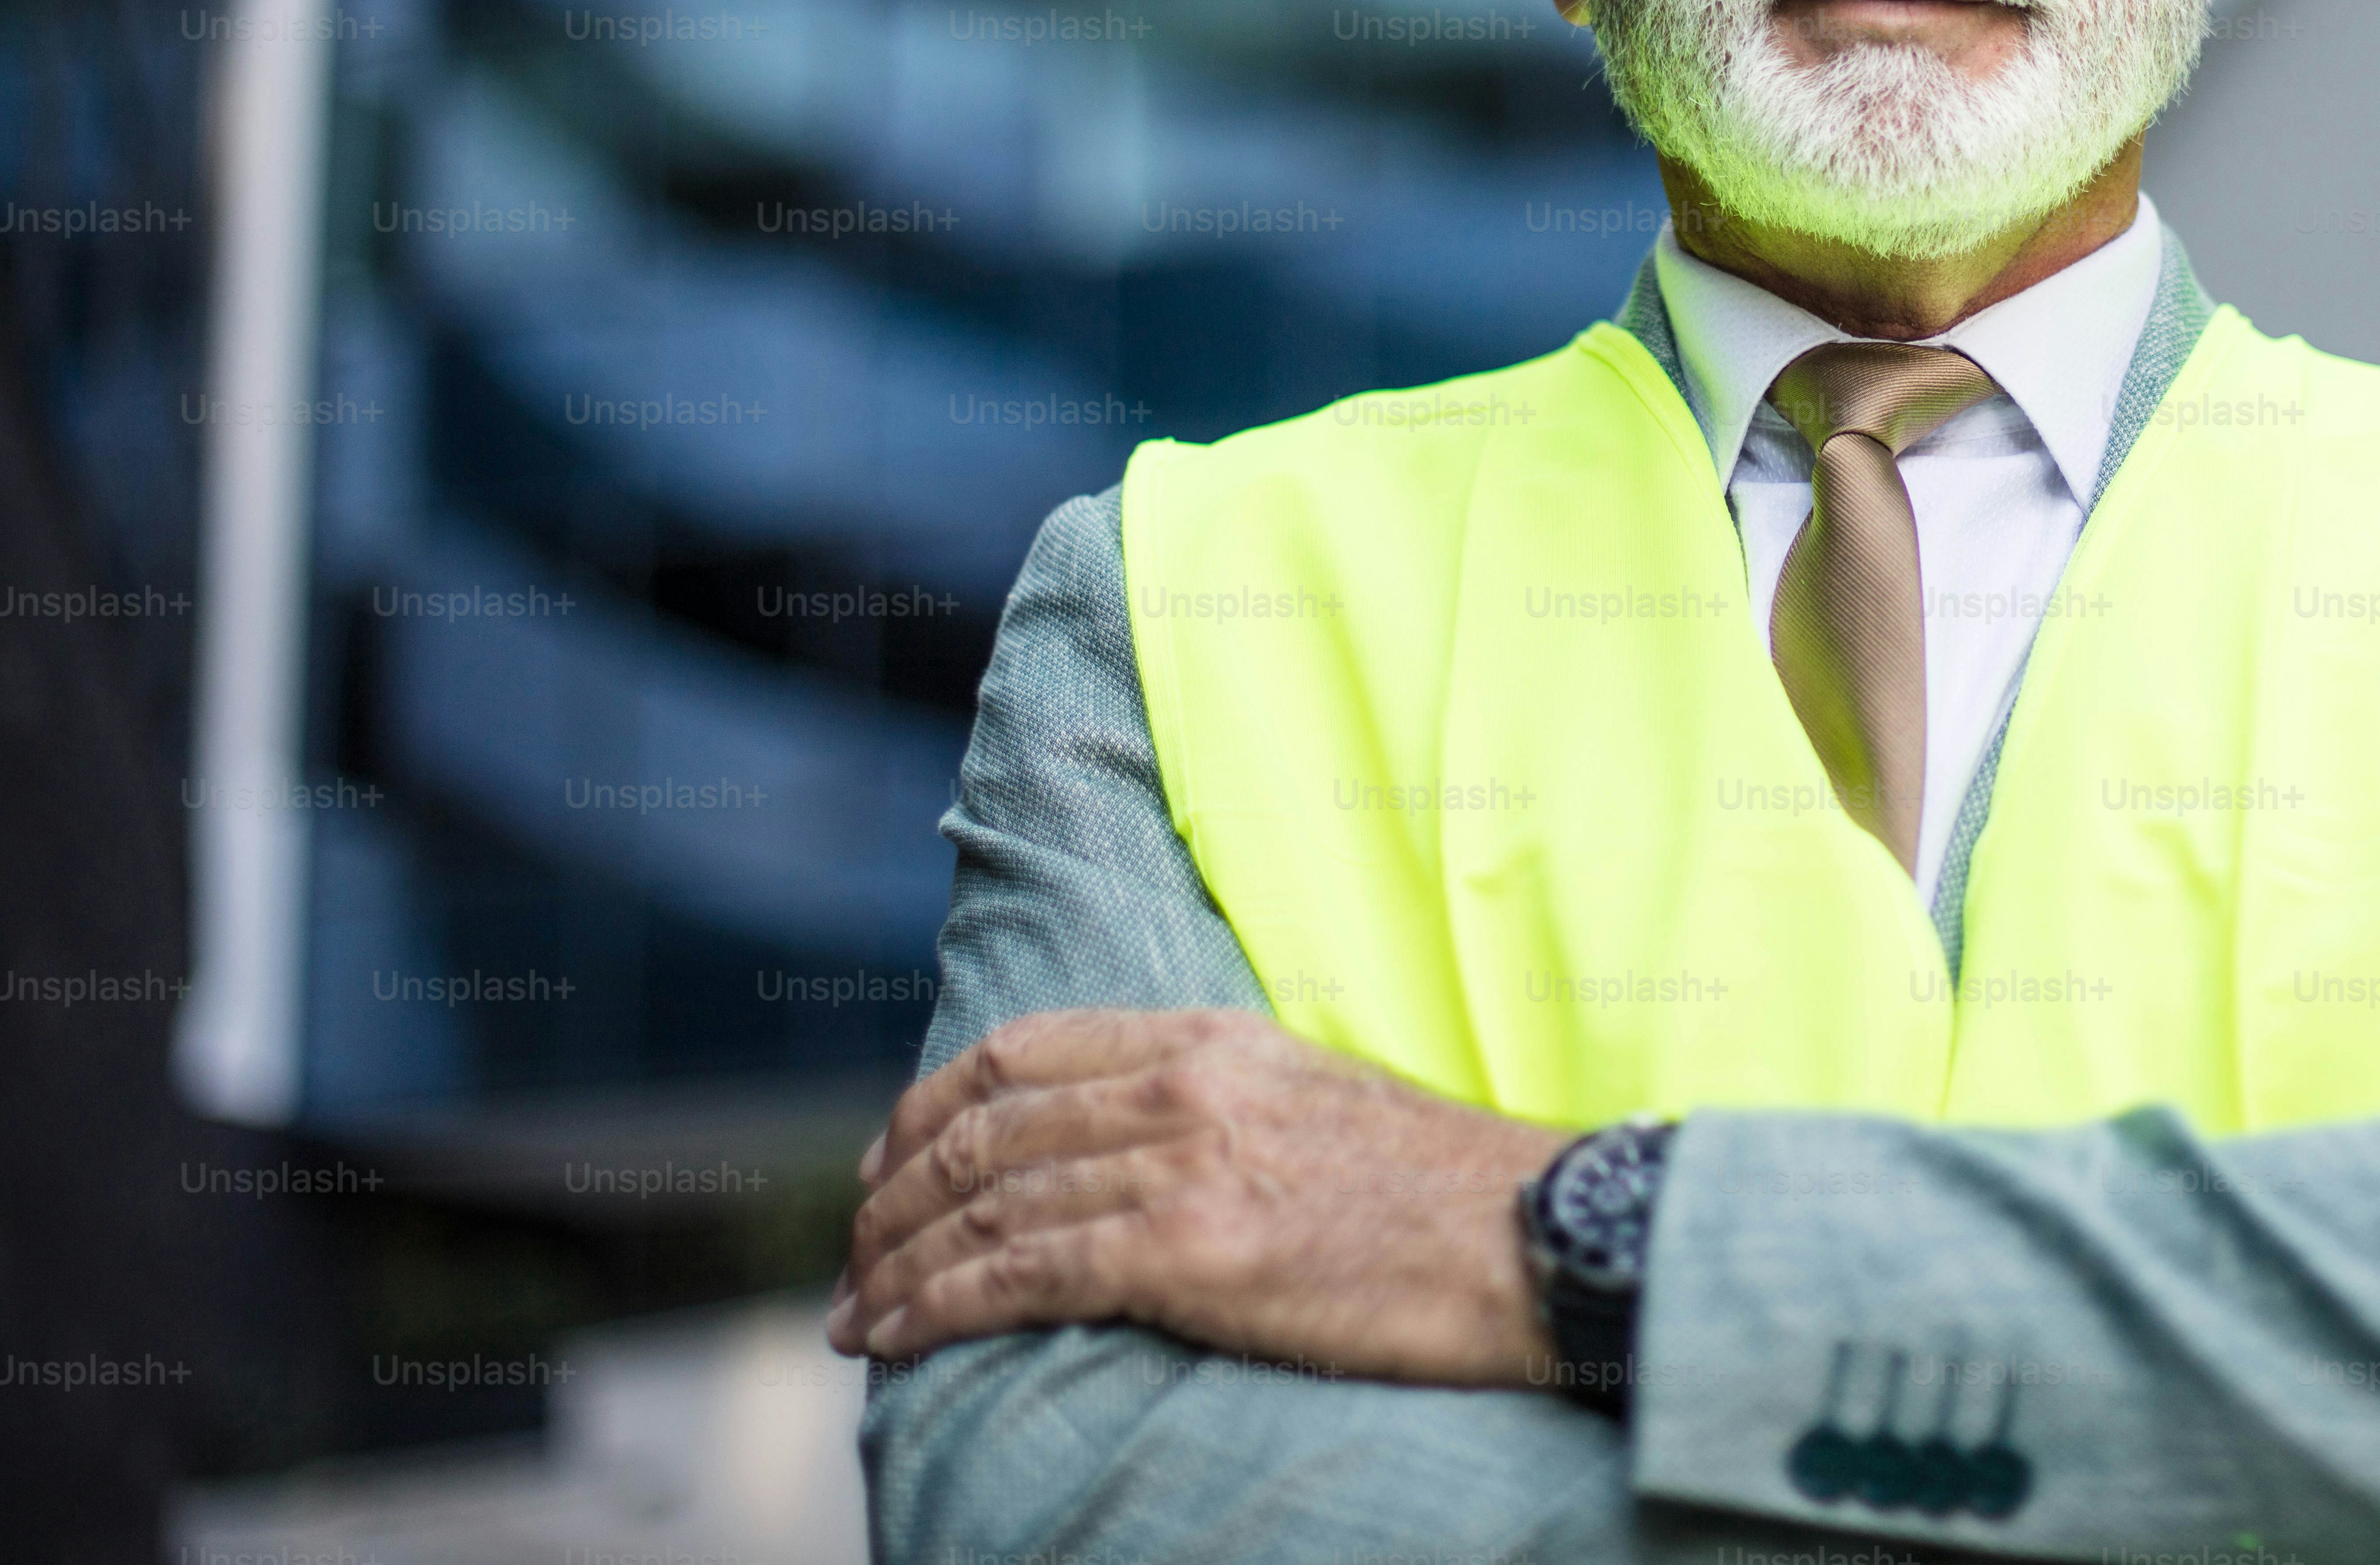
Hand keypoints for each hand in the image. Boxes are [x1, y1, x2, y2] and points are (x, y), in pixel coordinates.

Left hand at [827, 1008, 1574, 1384]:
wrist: (1527, 1236)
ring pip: (981, 1205)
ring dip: (894, 1264)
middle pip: (981, 1128)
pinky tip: (895, 1339)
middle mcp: (1180, 1088)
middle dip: (889, 1195)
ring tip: (854, 1314)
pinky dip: (935, 1308)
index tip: (885, 1159)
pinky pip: (1017, 1277)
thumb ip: (1219, 1107)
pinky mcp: (1186, 1255)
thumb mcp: (1314, 1102)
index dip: (930, 1104)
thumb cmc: (1438, 1193)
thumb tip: (1134, 1150)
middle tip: (852, 1252)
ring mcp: (1179, 1168)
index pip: (1024, 1051)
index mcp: (1210, 1042)